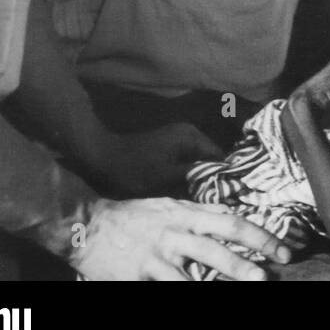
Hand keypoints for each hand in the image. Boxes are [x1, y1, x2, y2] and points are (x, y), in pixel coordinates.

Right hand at [70, 197, 291, 280]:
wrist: (87, 226)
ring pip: (188, 280)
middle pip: (214, 252)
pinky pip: (163, 291)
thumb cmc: (135, 215)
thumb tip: (233, 217)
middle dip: (243, 266)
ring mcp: (155, 260)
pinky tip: (197, 298)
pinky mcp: (137, 279)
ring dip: (214, 289)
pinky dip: (182, 295)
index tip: (283, 250)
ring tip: (239, 293)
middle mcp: (174, 235)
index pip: (232, 224)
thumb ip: (202, 213)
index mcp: (186, 215)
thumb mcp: (172, 205)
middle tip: (267, 277)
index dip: (260, 237)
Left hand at [91, 123, 222, 197]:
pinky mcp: (168, 144)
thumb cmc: (135, 170)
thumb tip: (221, 181)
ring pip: (199, 159)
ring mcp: (178, 137)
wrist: (103, 159)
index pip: (219, 156)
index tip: (227, 194)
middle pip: (210, 157)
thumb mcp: (168, 177)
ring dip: (200, 175)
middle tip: (214, 197)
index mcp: (191, 137)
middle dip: (212, 175)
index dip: (224, 175)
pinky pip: (188, 158)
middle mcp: (189, 132)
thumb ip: (196, 176)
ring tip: (202, 194)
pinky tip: (187, 186)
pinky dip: (189, 171)